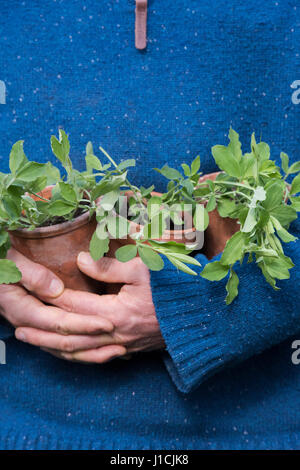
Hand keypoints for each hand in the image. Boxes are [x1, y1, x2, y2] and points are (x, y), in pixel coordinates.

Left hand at [19, 253, 164, 362]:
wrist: (199, 317)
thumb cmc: (172, 290)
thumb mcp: (143, 269)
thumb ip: (108, 266)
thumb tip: (79, 261)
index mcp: (116, 313)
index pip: (74, 305)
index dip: (51, 297)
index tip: (32, 291)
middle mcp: (114, 335)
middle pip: (70, 336)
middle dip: (42, 332)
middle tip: (18, 330)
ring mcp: (121, 346)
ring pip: (80, 352)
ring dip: (54, 348)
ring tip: (34, 344)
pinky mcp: (128, 351)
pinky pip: (94, 357)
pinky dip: (75, 356)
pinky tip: (65, 353)